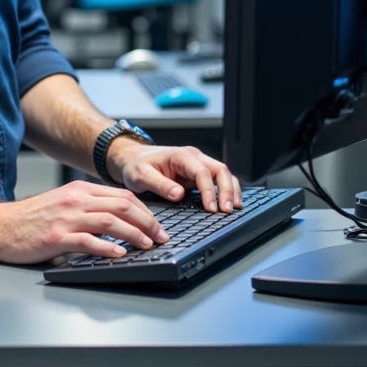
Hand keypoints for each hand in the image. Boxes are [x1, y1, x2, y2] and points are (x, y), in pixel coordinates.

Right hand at [0, 181, 169, 264]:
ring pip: (110, 221)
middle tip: (161, 236)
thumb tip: (117, 220)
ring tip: (148, 245)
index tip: (157, 224)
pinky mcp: (56, 237)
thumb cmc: (28, 219)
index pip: (121, 195)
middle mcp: (75, 200)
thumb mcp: (61, 203)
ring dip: (134, 234)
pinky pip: (88, 241)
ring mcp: (66, 218)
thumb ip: (86, 207)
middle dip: (147, 221)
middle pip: (122, 205)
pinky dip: (107, 247)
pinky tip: (120, 254)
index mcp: (78, 190)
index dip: (144, 210)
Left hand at [106, 140, 241, 213]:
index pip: (203, 172)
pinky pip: (217, 180)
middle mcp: (193, 158)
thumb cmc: (136, 165)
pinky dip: (226, 190)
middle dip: (227, 190)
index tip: (211, 208)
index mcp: (181, 156)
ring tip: (234, 208)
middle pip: (220, 170)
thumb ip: (160, 184)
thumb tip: (178, 195)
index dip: (209, 191)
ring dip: (231, 190)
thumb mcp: (141, 175)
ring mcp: (197, 165)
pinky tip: (230, 202)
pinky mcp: (197, 174)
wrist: (132, 158)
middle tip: (227, 211)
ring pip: (223, 174)